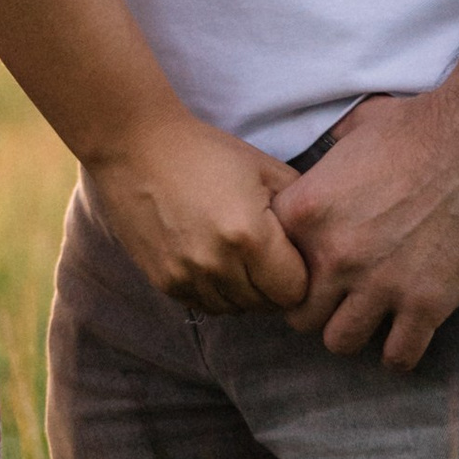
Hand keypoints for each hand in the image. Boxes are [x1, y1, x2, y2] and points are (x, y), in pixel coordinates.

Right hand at [85, 112, 308, 315]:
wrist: (136, 147)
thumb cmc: (206, 152)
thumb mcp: (264, 168)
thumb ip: (301, 208)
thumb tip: (322, 241)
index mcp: (250, 237)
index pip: (295, 291)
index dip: (302, 277)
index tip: (295, 258)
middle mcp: (218, 265)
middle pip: (266, 305)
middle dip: (275, 287)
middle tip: (271, 258)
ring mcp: (187, 277)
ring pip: (235, 310)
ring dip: (245, 293)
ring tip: (242, 260)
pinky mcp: (163, 282)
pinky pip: (204, 306)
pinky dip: (216, 292)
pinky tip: (216, 264)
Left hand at [272, 89, 458, 370]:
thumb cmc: (420, 124)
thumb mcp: (354, 131)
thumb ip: (330, 154)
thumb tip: (328, 147)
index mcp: (306, 212)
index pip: (269, 268)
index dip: (289, 272)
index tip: (310, 271)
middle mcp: (334, 254)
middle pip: (299, 316)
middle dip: (318, 311)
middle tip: (340, 300)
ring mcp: (379, 283)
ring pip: (340, 343)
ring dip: (355, 333)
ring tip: (371, 319)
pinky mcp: (426, 303)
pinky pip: (398, 355)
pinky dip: (399, 352)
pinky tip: (407, 334)